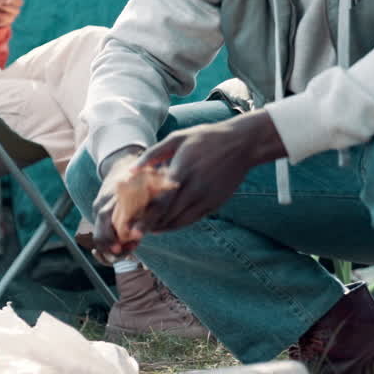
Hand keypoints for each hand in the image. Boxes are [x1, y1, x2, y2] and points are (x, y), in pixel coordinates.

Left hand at [91, 110, 287, 255]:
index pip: (160, 200)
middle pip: (168, 215)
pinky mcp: (215, 203)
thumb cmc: (205, 138)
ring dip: (161, 228)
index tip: (130, 228)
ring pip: (180, 221)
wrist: (242, 143)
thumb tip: (131, 170)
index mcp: (182, 171)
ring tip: (144, 231)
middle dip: (148, 226)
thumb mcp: (177, 138)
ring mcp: (207, 198)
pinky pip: (192, 219)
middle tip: (131, 235)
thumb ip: (152, 154)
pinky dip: (176, 225)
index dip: (145, 217)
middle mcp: (195, 188)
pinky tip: (163, 225)